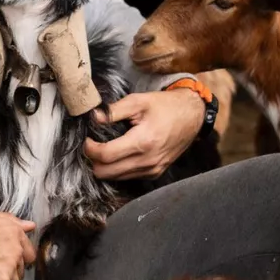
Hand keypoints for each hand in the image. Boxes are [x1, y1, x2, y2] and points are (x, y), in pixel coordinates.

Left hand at [84, 89, 203, 179]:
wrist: (192, 116)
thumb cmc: (165, 106)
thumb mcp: (138, 101)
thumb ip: (114, 110)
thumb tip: (94, 117)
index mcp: (143, 142)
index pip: (105, 156)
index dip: (90, 149)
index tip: (87, 140)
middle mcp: (148, 161)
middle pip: (106, 173)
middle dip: (94, 160)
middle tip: (94, 145)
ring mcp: (152, 169)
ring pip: (115, 178)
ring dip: (105, 166)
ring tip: (106, 148)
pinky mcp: (155, 173)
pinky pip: (128, 177)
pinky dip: (118, 169)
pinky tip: (120, 154)